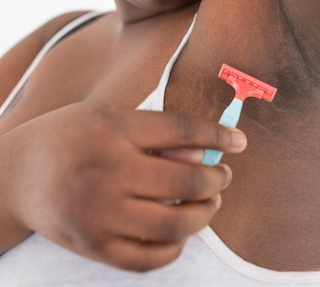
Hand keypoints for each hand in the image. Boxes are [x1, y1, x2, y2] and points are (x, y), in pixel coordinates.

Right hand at [1, 101, 245, 270]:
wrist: (16, 174)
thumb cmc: (70, 136)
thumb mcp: (109, 117)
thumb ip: (157, 134)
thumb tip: (205, 153)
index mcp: (112, 129)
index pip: (179, 129)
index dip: (217, 135)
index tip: (241, 141)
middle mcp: (107, 170)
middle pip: (184, 179)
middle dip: (216, 179)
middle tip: (222, 177)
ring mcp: (99, 213)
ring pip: (174, 223)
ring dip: (205, 213)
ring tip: (210, 203)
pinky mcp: (94, 247)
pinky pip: (149, 258)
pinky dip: (176, 246)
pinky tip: (181, 231)